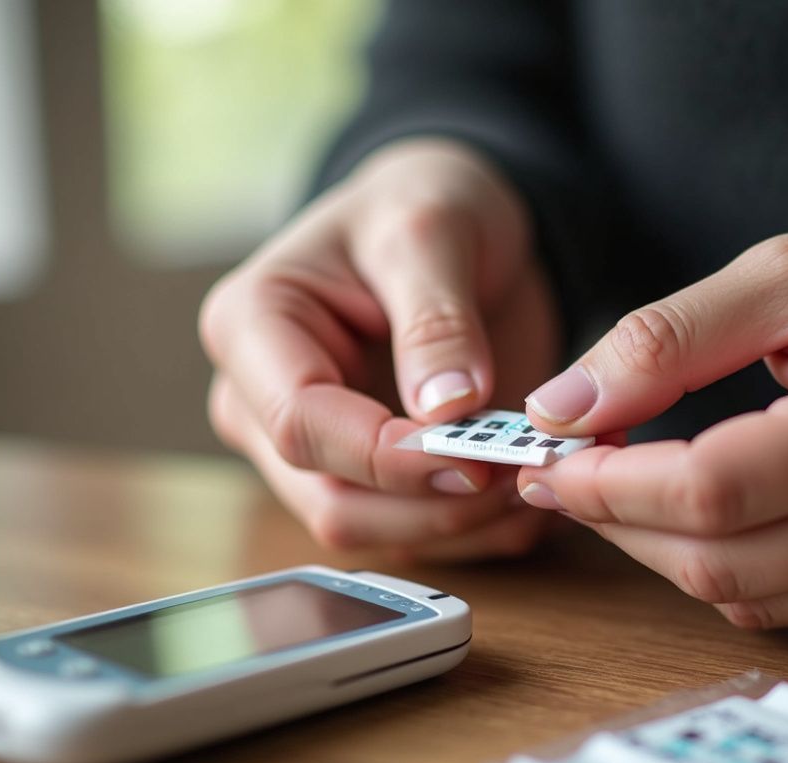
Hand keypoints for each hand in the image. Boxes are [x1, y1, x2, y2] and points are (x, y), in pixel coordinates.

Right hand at [200, 139, 557, 560]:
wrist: (447, 230)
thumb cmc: (421, 205)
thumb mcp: (432, 233)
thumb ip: (435, 321)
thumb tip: (445, 411)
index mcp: (253, 327)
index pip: (301, 423)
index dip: (387, 457)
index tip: (476, 457)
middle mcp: (262, 401)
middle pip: (330, 499)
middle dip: (430, 505)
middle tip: (519, 476)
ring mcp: (311, 448)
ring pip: (368, 529)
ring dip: (456, 526)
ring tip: (534, 485)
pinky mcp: (361, 475)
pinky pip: (407, 531)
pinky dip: (471, 530)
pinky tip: (522, 499)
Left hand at [518, 203, 787, 626]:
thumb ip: (671, 339)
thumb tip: (563, 407)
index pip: (712, 489)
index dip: (610, 484)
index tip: (550, 460)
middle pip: (719, 561)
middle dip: (619, 524)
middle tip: (565, 477)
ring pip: (748, 599)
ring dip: (662, 552)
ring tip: (619, 493)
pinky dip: (723, 569)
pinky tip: (698, 518)